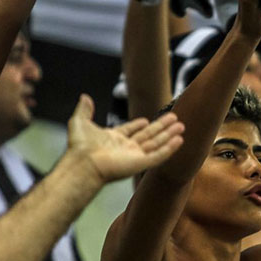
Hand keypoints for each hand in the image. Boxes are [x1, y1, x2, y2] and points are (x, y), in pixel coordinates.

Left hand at [67, 94, 183, 181]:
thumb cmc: (79, 146)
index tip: (147, 120)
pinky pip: (159, 155)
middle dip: (161, 127)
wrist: (84, 163)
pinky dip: (170, 148)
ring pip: (156, 144)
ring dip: (169, 135)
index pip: (130, 131)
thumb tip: (84, 97)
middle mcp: (125, 149)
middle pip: (148, 136)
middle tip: (174, 118)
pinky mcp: (141, 164)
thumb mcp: (79, 122)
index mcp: (113, 140)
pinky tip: (179, 139)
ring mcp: (134, 157)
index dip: (139, 125)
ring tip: (181, 125)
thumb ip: (84, 110)